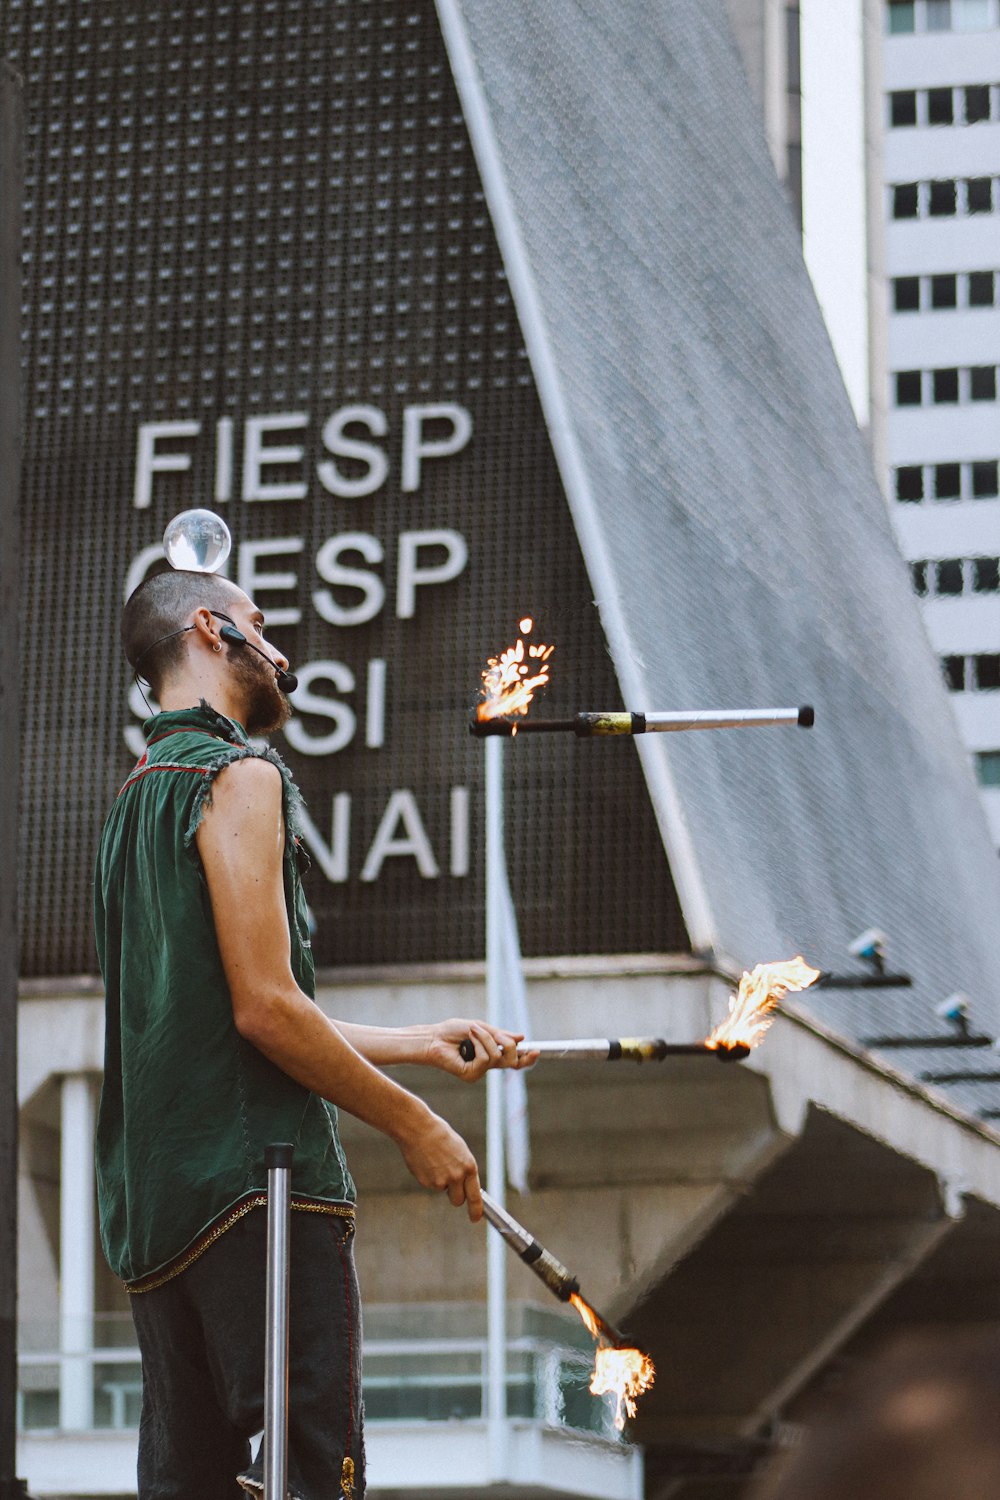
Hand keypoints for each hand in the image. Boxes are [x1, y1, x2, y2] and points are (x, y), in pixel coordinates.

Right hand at [395, 1105, 483, 1220]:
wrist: (418, 1129)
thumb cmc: (440, 1136)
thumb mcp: (459, 1150)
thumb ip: (463, 1168)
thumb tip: (464, 1184)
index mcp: (469, 1167)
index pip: (475, 1196)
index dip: (476, 1210)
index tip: (475, 1218)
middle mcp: (457, 1177)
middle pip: (458, 1201)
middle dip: (455, 1196)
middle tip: (449, 1183)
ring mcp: (440, 1181)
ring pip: (442, 1191)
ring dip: (440, 1182)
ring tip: (435, 1162)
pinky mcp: (426, 1182)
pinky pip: (429, 1185)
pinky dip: (428, 1177)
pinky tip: (425, 1162)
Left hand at [428, 1019, 537, 1079]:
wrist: (434, 1036)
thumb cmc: (452, 1031)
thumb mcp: (481, 1028)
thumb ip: (500, 1035)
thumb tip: (521, 1038)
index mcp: (491, 1054)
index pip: (513, 1061)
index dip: (526, 1058)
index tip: (536, 1050)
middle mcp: (486, 1065)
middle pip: (511, 1061)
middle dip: (509, 1045)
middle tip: (499, 1034)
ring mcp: (479, 1072)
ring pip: (498, 1057)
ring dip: (487, 1038)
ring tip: (473, 1031)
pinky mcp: (471, 1075)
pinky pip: (486, 1059)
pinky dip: (479, 1044)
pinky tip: (469, 1039)